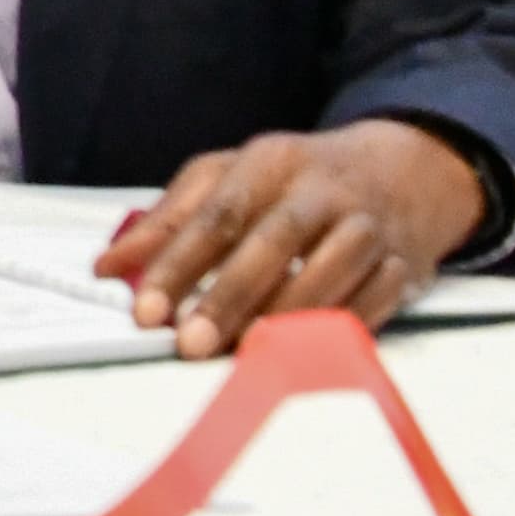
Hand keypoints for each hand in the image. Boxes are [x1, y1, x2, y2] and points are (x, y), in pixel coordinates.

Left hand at [95, 122, 486, 357]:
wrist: (406, 170)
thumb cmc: (298, 179)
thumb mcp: (230, 176)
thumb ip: (169, 220)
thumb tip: (108, 267)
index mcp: (271, 160)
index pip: (216, 213)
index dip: (177, 263)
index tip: (145, 309)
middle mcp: (322, 190)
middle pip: (271, 243)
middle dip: (228, 297)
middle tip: (190, 343)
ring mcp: (368, 228)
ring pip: (326, 273)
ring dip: (282, 318)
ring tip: (241, 354)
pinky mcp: (405, 267)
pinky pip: (371, 304)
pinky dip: (335, 331)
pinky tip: (302, 355)